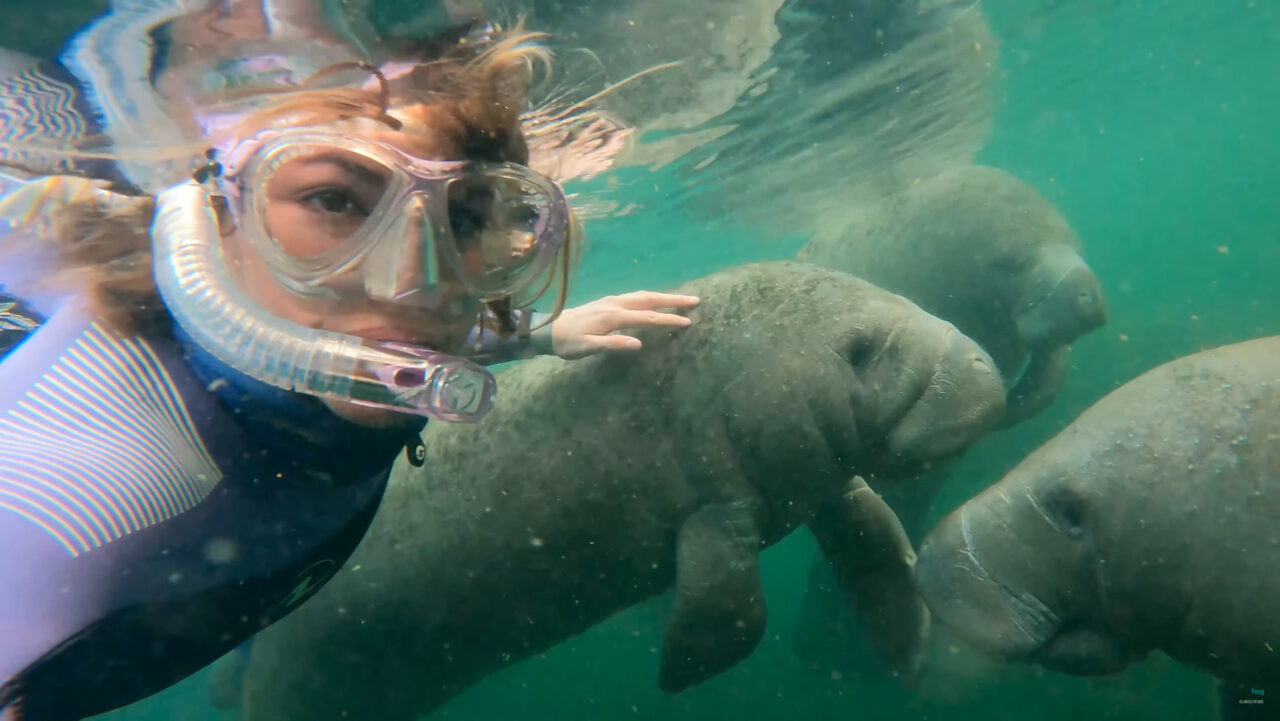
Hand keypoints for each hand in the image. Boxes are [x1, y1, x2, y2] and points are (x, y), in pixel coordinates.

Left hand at [550, 291, 699, 359]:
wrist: (548, 328)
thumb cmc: (568, 343)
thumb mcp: (587, 348)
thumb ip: (612, 344)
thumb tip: (638, 344)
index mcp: (613, 316)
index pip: (647, 318)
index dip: (668, 320)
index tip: (688, 322)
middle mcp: (615, 304)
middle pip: (649, 300)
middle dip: (673, 300)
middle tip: (695, 300)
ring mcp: (611, 301)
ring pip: (643, 295)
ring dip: (663, 296)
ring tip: (681, 299)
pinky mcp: (607, 302)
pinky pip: (635, 296)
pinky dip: (650, 297)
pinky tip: (654, 300)